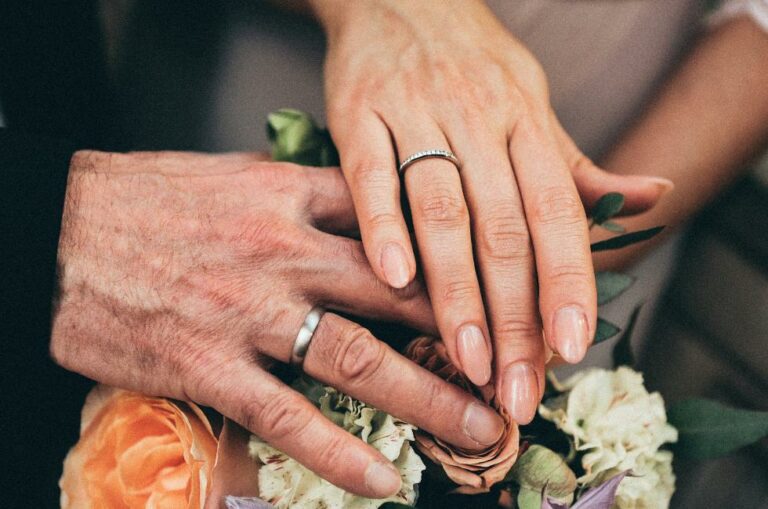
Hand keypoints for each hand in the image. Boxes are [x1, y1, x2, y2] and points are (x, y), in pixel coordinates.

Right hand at [52, 151, 504, 497]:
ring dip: (428, 401)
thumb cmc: (149, 199)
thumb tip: (371, 208)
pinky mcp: (206, 367)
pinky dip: (339, 453)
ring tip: (481, 433)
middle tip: (520, 370)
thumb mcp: (235, 174)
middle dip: (469, 334)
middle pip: (399, 295)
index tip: (504, 291)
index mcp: (291, 198)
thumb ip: (305, 194)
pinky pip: (286, 418)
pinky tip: (385, 481)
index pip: (398, 226)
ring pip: (357, 361)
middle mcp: (281, 254)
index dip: (459, 260)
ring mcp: (246, 313)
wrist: (55, 229)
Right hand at [309, 0, 670, 422]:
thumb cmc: (472, 65)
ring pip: (444, 210)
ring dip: (456, 289)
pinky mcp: (359, 112)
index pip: (558, 214)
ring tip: (466, 358)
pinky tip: (394, 278)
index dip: (567, 283)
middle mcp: (480, 119)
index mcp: (527, 122)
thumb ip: (580, 166)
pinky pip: (373, 173)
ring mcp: (418, 114)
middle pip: (504, 228)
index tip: (568, 351)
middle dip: (513, 314)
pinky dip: (383, 224)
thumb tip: (653, 200)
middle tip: (514, 386)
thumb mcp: (534, 107)